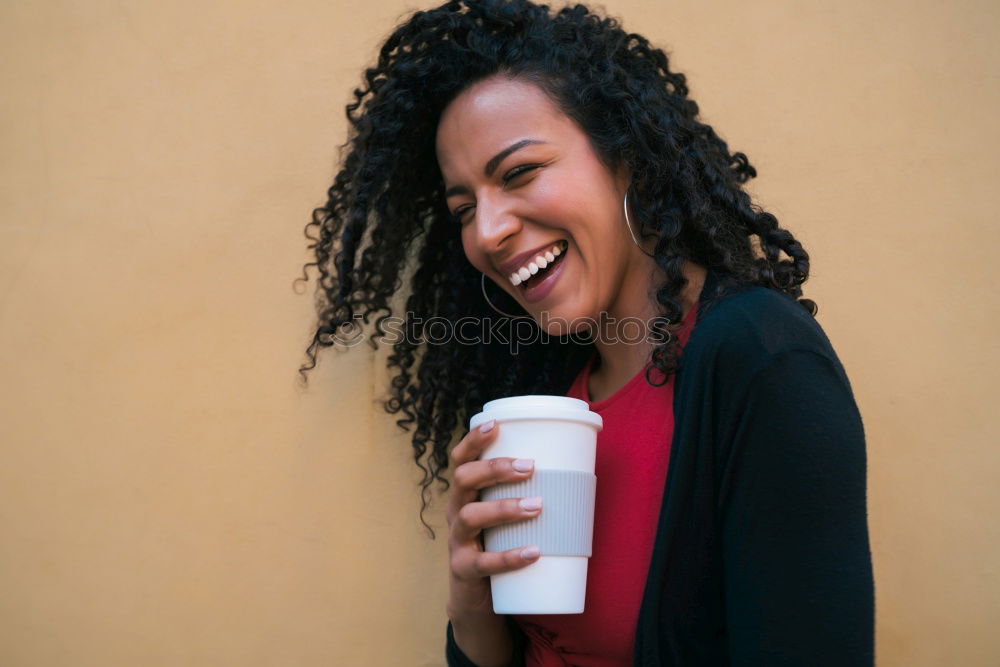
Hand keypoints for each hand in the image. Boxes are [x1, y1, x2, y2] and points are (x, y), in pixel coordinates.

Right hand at [445, 419, 541, 620]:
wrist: (478, 597)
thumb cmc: (499, 543)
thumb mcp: (505, 515)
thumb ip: (528, 493)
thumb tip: (580, 470)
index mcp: (465, 493)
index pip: (460, 459)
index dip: (473, 440)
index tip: (495, 425)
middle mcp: (455, 512)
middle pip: (462, 480)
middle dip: (494, 469)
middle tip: (529, 466)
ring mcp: (457, 541)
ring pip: (470, 516)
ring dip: (504, 508)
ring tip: (537, 505)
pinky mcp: (464, 570)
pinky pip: (484, 562)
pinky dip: (510, 557)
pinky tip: (534, 552)